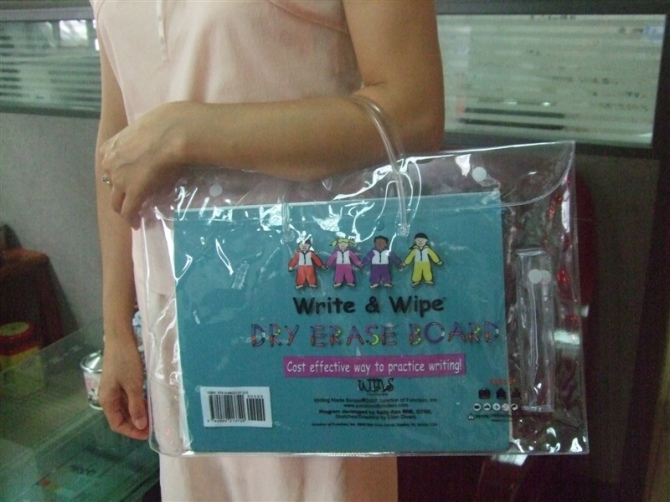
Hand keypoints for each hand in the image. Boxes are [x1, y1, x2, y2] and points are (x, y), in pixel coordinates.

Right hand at [98, 336, 148, 439]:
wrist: (120, 336)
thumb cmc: (125, 360)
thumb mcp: (133, 384)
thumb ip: (136, 406)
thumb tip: (141, 425)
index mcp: (107, 400)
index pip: (117, 424)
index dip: (131, 431)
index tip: (147, 434)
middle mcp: (109, 396)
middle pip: (121, 416)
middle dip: (136, 423)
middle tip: (154, 426)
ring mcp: (115, 387)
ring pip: (126, 407)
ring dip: (138, 412)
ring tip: (154, 416)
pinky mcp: (122, 379)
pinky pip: (129, 396)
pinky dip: (138, 402)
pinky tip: (149, 402)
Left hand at [99, 102, 187, 228]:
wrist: (171, 133)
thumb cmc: (163, 125)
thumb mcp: (143, 131)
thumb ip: (140, 143)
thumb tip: (152, 148)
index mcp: (109, 147)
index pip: (109, 167)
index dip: (118, 176)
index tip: (126, 183)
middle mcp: (109, 164)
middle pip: (110, 186)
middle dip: (119, 194)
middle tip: (131, 200)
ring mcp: (119, 180)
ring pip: (117, 201)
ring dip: (125, 208)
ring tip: (134, 215)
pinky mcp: (133, 192)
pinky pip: (129, 211)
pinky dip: (131, 219)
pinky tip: (136, 223)